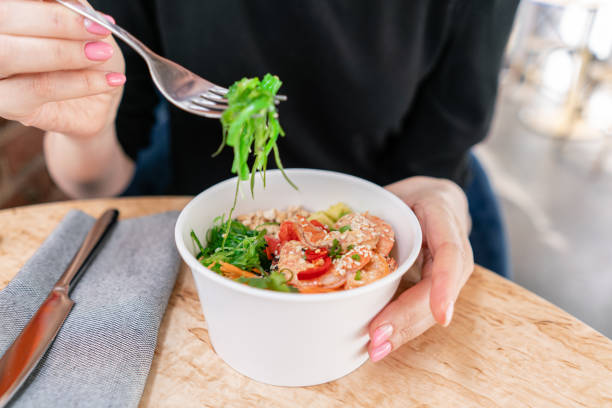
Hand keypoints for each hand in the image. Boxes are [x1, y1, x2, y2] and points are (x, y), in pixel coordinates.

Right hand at [0, 1, 124, 138]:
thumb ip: (68, 7)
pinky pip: (40, 87)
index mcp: (4, 16)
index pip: (12, 4)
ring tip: (101, 54)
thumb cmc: (84, 59)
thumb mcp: (81, 25)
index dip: (50, 4)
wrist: (95, 104)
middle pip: (4, 19)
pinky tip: (108, 81)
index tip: (87, 13)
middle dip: (55, 22)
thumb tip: (73, 3)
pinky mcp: (8, 103)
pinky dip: (79, 82)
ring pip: (12, 55)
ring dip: (64, 52)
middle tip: (98, 30)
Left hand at [367, 176, 473, 360]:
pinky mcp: (442, 283)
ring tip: (378, 348)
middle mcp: (455, 242)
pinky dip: (405, 325)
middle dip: (410, 317)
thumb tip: (329, 242)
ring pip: (435, 303)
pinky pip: (426, 305)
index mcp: (442, 212)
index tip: (440, 314)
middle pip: (440, 285)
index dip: (444, 283)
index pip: (450, 251)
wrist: (437, 200)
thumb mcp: (393, 194)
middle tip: (378, 339)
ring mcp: (453, 266)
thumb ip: (372, 217)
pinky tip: (385, 341)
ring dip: (406, 328)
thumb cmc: (410, 197)